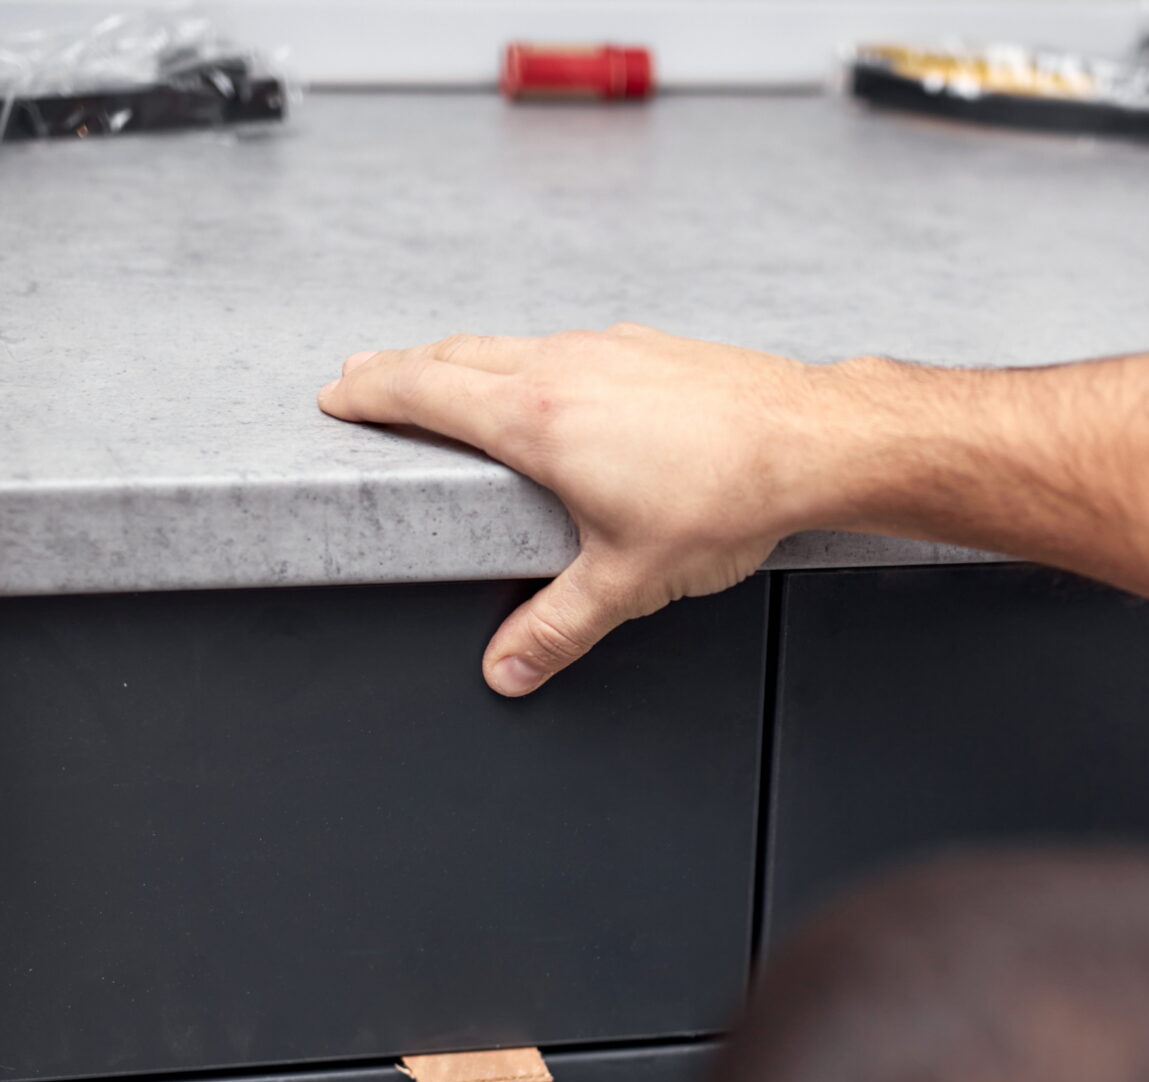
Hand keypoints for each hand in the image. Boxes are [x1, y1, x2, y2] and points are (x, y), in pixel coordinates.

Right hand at [318, 325, 826, 693]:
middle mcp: (564, 366)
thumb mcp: (629, 579)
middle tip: (366, 377)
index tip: (337, 393)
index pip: (425, 390)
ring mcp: (607, 348)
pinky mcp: (647, 348)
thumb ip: (559, 626)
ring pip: (510, 344)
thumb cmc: (726, 498)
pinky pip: (563, 346)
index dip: (372, 391)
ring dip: (464, 360)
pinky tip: (546, 385)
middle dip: (402, 367)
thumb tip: (508, 669)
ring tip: (443, 380)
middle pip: (456, 355)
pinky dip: (527, 360)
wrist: (810, 440)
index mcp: (538, 417)